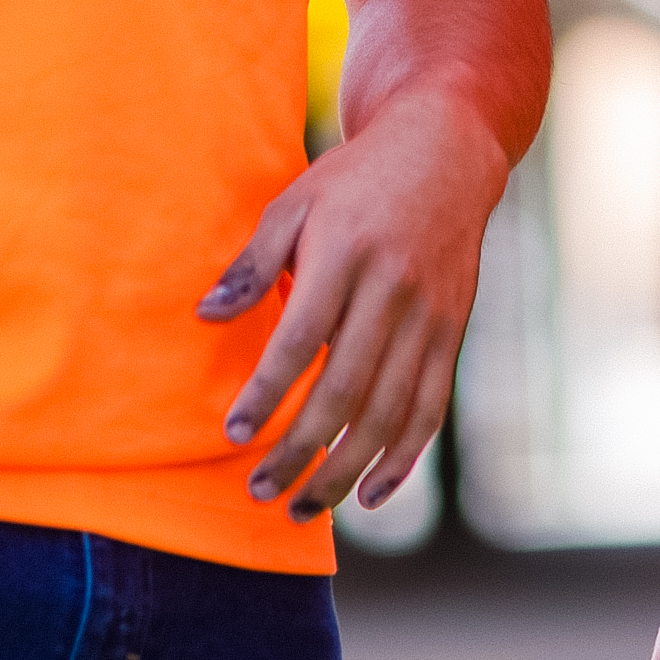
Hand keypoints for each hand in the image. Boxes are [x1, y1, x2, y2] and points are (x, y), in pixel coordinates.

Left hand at [199, 93, 507, 518]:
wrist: (446, 152)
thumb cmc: (354, 180)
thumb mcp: (295, 202)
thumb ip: (253, 263)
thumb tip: (206, 317)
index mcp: (347, 251)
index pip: (302, 338)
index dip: (267, 391)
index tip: (234, 433)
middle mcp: (394, 288)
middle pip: (346, 388)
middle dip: (300, 450)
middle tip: (260, 489)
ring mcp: (430, 315)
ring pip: (389, 412)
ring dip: (345, 470)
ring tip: (303, 507)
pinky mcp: (453, 332)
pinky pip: (430, 409)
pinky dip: (402, 459)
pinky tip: (368, 494)